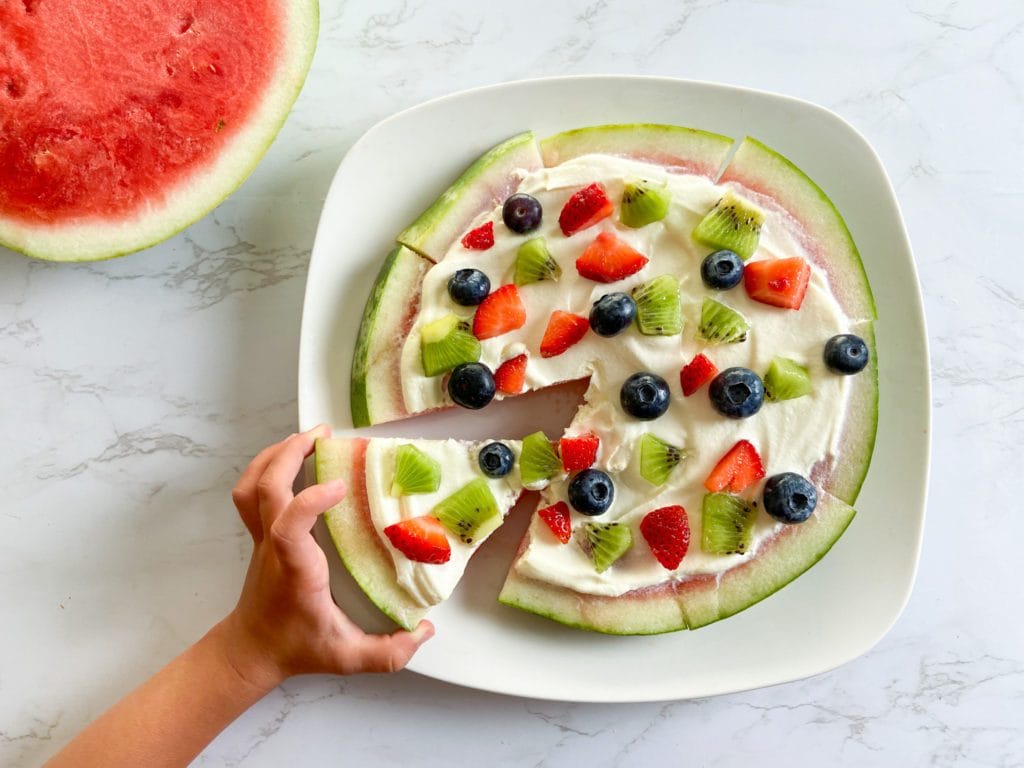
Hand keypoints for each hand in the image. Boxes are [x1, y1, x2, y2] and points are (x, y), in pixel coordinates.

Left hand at [216, 425, 433, 689]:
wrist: (253, 650)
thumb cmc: (297, 647)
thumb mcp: (348, 658)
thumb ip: (389, 652)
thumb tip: (425, 632)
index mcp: (295, 569)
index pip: (288, 527)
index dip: (309, 500)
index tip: (339, 485)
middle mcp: (274, 546)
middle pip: (266, 489)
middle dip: (291, 454)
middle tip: (325, 435)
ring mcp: (262, 536)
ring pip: (252, 484)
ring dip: (277, 454)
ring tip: (308, 437)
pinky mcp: (261, 532)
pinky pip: (251, 490)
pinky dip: (267, 465)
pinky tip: (291, 456)